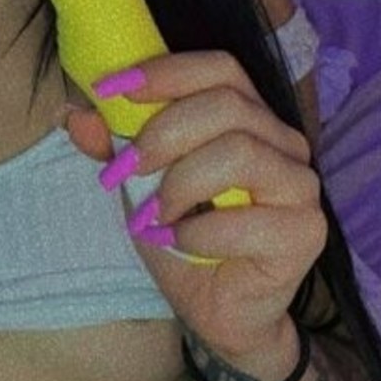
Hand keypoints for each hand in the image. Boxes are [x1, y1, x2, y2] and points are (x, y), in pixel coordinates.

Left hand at [64, 50, 326, 365]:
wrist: (219, 312)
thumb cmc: (186, 239)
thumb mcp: (139, 187)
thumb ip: (114, 147)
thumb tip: (74, 115)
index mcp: (249, 118)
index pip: (220, 68)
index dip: (165, 71)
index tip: (111, 90)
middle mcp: (284, 143)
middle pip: (228, 105)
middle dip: (163, 133)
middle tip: (125, 171)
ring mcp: (300, 187)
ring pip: (241, 153)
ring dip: (181, 184)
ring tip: (155, 215)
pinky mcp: (305, 233)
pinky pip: (248, 220)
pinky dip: (198, 234)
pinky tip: (176, 244)